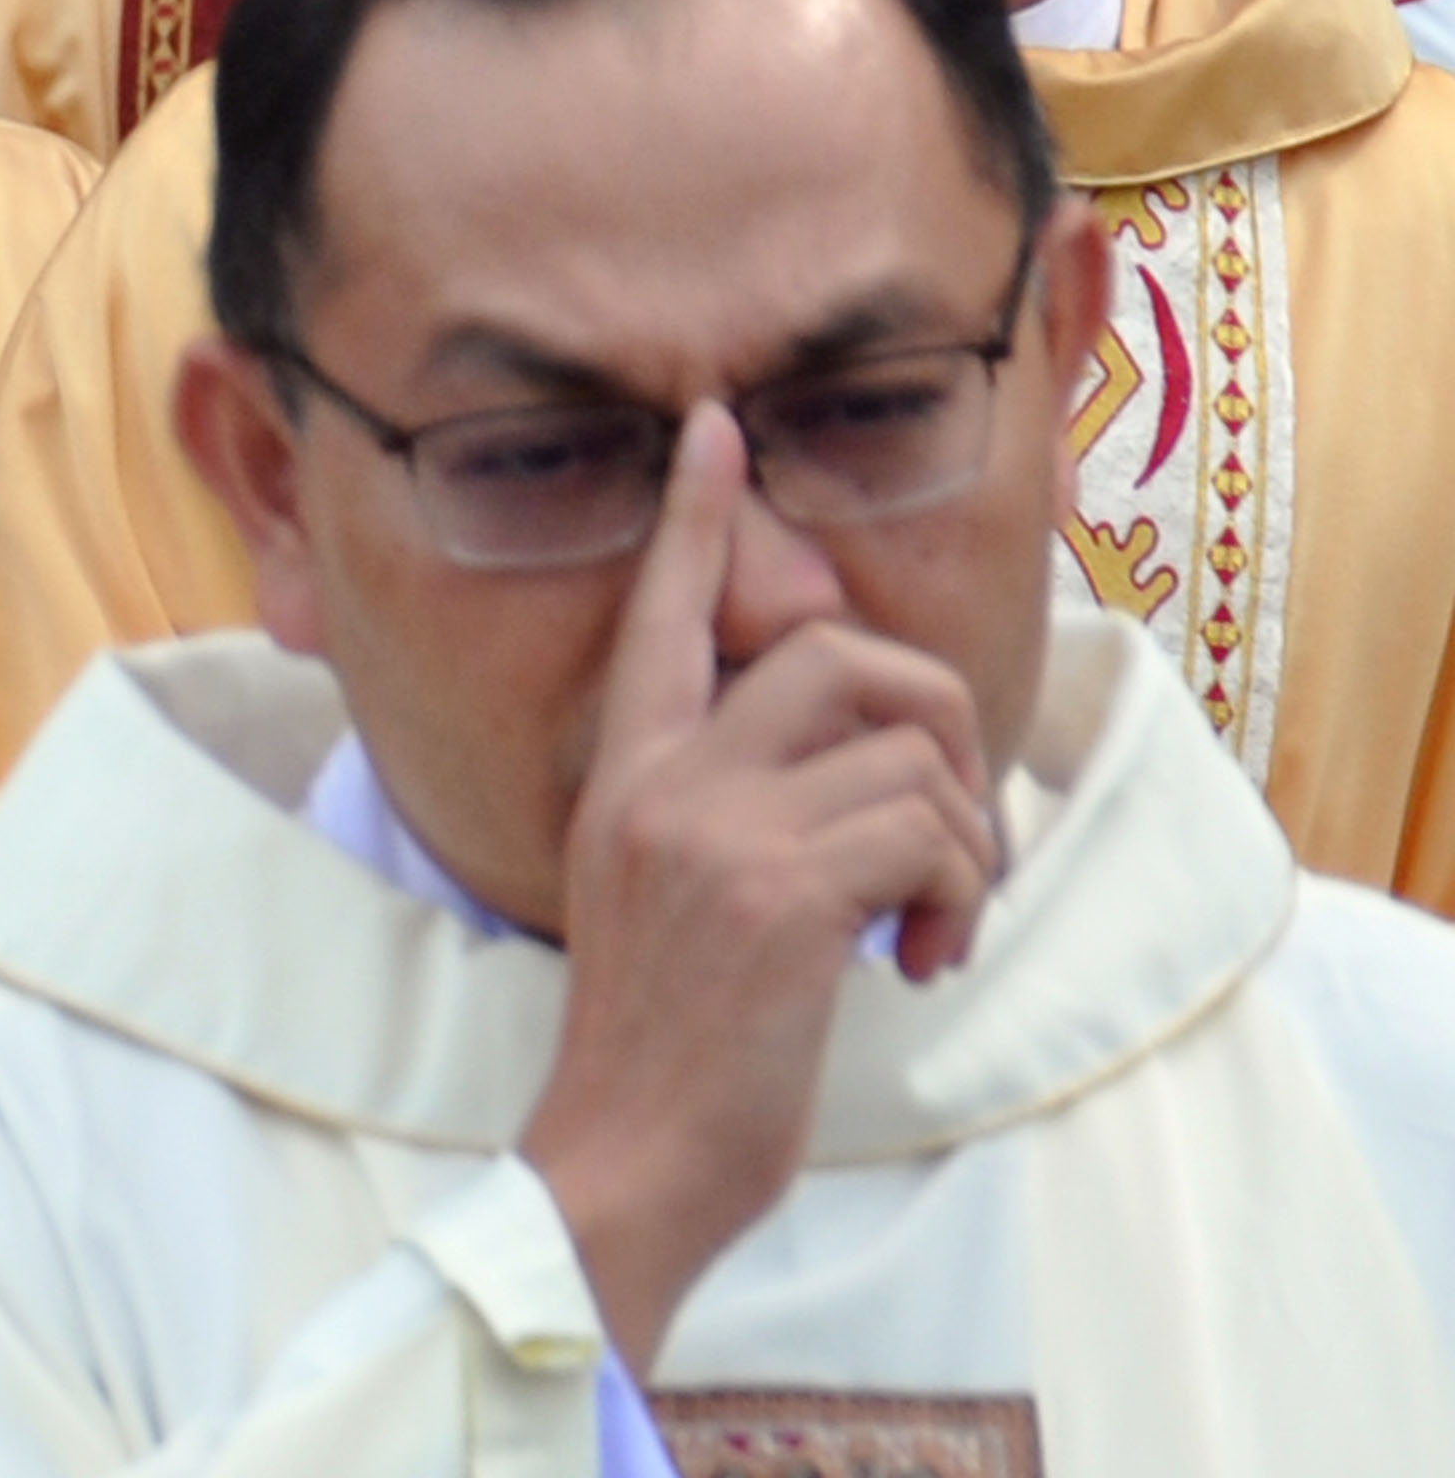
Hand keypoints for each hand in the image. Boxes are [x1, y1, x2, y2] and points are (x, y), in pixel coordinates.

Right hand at [515, 411, 1001, 1377]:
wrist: (624, 1158)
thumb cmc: (665, 1054)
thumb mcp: (665, 902)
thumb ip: (726, 818)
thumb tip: (867, 782)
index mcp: (627, 778)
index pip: (662, 616)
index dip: (694, 517)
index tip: (716, 428)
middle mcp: (663, 783)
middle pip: (835, 653)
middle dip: (938, 723)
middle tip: (950, 832)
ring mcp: (716, 831)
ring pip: (911, 752)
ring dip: (963, 844)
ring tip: (932, 928)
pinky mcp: (779, 893)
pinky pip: (929, 832)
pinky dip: (961, 895)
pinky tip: (919, 962)